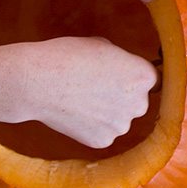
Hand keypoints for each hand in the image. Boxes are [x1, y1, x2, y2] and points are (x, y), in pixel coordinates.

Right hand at [8, 36, 157, 148]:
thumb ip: (122, 61)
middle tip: (95, 88)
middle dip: (122, 96)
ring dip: (107, 113)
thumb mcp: (102, 46)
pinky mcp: (103, 141)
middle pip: (137, 101)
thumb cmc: (67, 56)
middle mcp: (140, 104)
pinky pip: (103, 133)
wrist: (36, 81)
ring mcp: (121, 126)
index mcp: (144, 76)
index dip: (131, 76)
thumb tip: (125, 70)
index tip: (116, 75)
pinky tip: (75, 114)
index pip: (149, 79)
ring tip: (80, 99)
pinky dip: (91, 126)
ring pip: (119, 119)